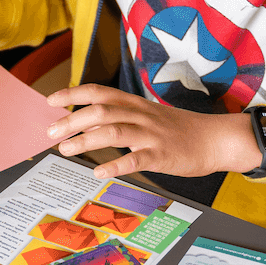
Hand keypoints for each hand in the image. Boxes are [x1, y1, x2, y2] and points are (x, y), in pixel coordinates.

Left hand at [45, 84, 259, 179]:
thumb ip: (118, 117)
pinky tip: (99, 172)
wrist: (215, 139)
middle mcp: (141, 115)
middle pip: (101, 110)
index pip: (99, 92)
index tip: (50, 100)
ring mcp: (151, 134)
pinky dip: (116, 165)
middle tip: (50, 133)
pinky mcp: (162, 155)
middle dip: (72, 120)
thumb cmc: (177, 130)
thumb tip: (85, 121)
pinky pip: (137, 159)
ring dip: (86, 140)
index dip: (73, 93)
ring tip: (66, 150)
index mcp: (135, 104)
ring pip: (114, 131)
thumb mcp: (146, 116)